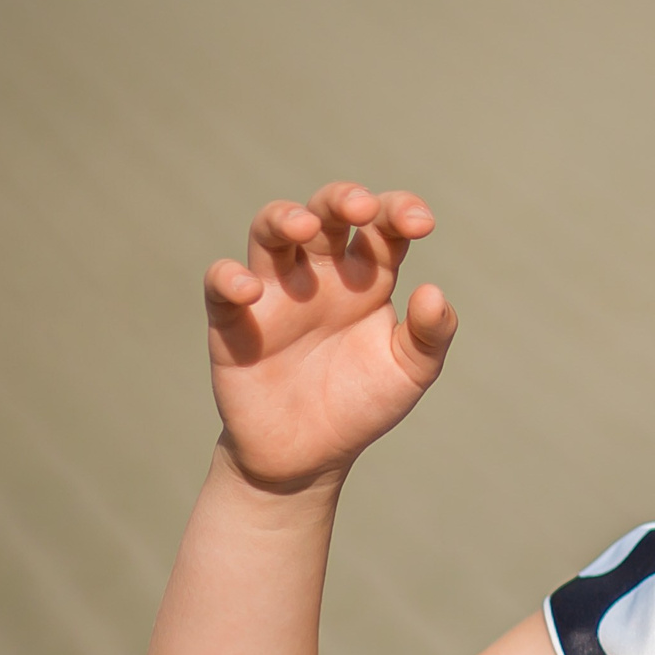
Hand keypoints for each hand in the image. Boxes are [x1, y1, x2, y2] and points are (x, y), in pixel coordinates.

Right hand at [203, 183, 455, 490]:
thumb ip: (429, 335)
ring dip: (285, 218)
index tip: (422, 224)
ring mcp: (275, 292)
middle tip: (363, 208)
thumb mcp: (410, 372)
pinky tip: (251, 291)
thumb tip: (433, 292)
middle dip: (343, 199)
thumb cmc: (362, 403)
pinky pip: (220, 284)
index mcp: (367, 278)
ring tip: (305, 227)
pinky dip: (229, 278)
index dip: (400, 211)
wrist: (308, 455)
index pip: (383, 227)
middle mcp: (321, 274)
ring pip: (270, 231)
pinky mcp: (233, 320)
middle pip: (326, 214)